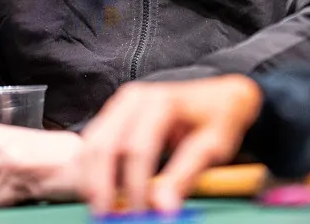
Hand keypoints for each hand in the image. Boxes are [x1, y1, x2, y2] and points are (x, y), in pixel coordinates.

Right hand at [79, 75, 262, 214]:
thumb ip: (184, 175)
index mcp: (161, 102)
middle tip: (106, 215)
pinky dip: (90, 168)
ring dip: (90, 178)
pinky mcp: (115, 113)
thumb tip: (162, 207)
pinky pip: (93, 141)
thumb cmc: (218, 118)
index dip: (135, 186)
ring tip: (102, 206)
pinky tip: (97, 189)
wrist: (219, 96)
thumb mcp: (212, 147)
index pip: (137, 149)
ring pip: (92, 143)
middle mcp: (135, 98)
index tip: (140, 215)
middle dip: (101, 185)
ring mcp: (121, 103)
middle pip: (105, 144)